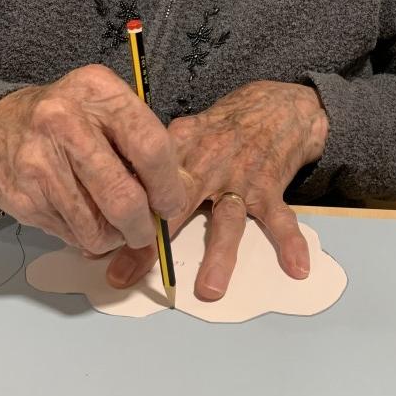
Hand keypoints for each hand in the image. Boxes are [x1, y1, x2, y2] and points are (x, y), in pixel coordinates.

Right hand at [0, 64, 185, 253]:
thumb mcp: (102, 108)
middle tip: (147, 231)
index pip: (149, 145)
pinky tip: (83, 220)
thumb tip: (177, 193)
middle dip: (143, 225)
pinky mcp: (24, 197)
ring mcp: (40, 161)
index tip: (172, 202)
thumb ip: (141, 141)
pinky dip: (87, 238)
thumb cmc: (62, 120)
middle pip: (124, 196)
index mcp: (96, 90)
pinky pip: (72, 235)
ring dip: (115, 237)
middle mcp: (65, 121)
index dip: (168, 184)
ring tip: (115, 227)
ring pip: (98, 226)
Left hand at [105, 80, 327, 299]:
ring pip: (227, 221)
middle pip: (176, 207)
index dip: (122, 213)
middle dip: (151, 243)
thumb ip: (159, 161)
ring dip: (219, 256)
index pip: (146, 184)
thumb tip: (118, 186)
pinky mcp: (270, 189)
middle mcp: (209, 166)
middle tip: (126, 273)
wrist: (277, 106)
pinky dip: (291, 243)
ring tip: (208, 289)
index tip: (98, 241)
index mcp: (183, 151)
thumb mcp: (187, 130)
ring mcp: (241, 180)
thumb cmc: (225, 125)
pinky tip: (296, 268)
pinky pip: (282, 219)